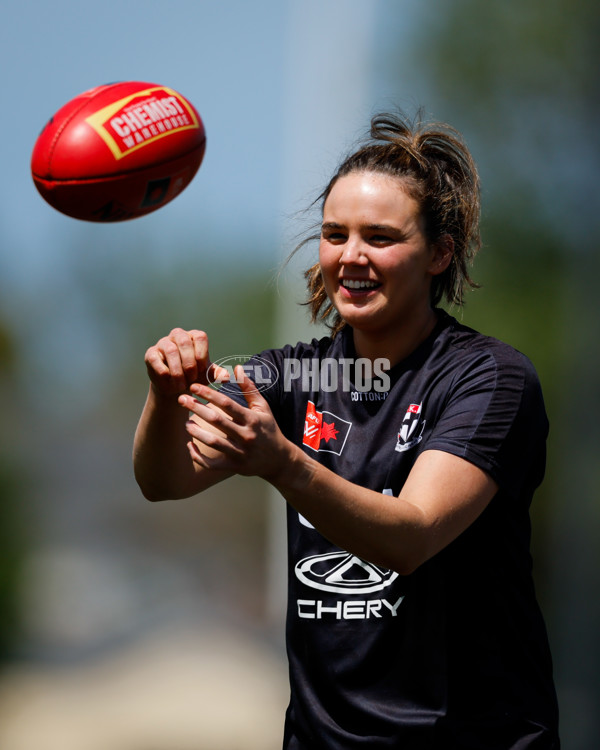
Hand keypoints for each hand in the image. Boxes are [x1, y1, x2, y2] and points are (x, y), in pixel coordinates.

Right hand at [144, 328, 227, 396]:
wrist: (174, 386)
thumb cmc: (194, 377)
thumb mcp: (206, 375)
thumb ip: (217, 374)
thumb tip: (228, 377)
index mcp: (195, 336)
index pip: (200, 337)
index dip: (202, 355)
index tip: (202, 371)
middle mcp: (179, 335)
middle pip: (185, 342)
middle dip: (189, 363)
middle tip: (192, 379)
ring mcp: (163, 343)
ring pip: (171, 350)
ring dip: (177, 370)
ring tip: (181, 385)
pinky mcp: (151, 353)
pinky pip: (155, 358)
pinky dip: (162, 370)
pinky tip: (168, 380)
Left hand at [178, 366, 292, 481]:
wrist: (279, 459)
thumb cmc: (268, 428)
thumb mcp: (263, 407)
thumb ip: (249, 388)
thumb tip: (237, 368)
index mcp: (252, 419)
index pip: (227, 404)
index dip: (209, 394)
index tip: (193, 386)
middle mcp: (246, 436)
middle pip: (217, 420)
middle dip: (197, 408)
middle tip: (181, 399)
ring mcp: (240, 453)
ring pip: (213, 443)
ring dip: (196, 432)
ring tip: (185, 423)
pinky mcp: (234, 467)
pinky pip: (212, 465)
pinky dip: (198, 456)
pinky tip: (190, 445)